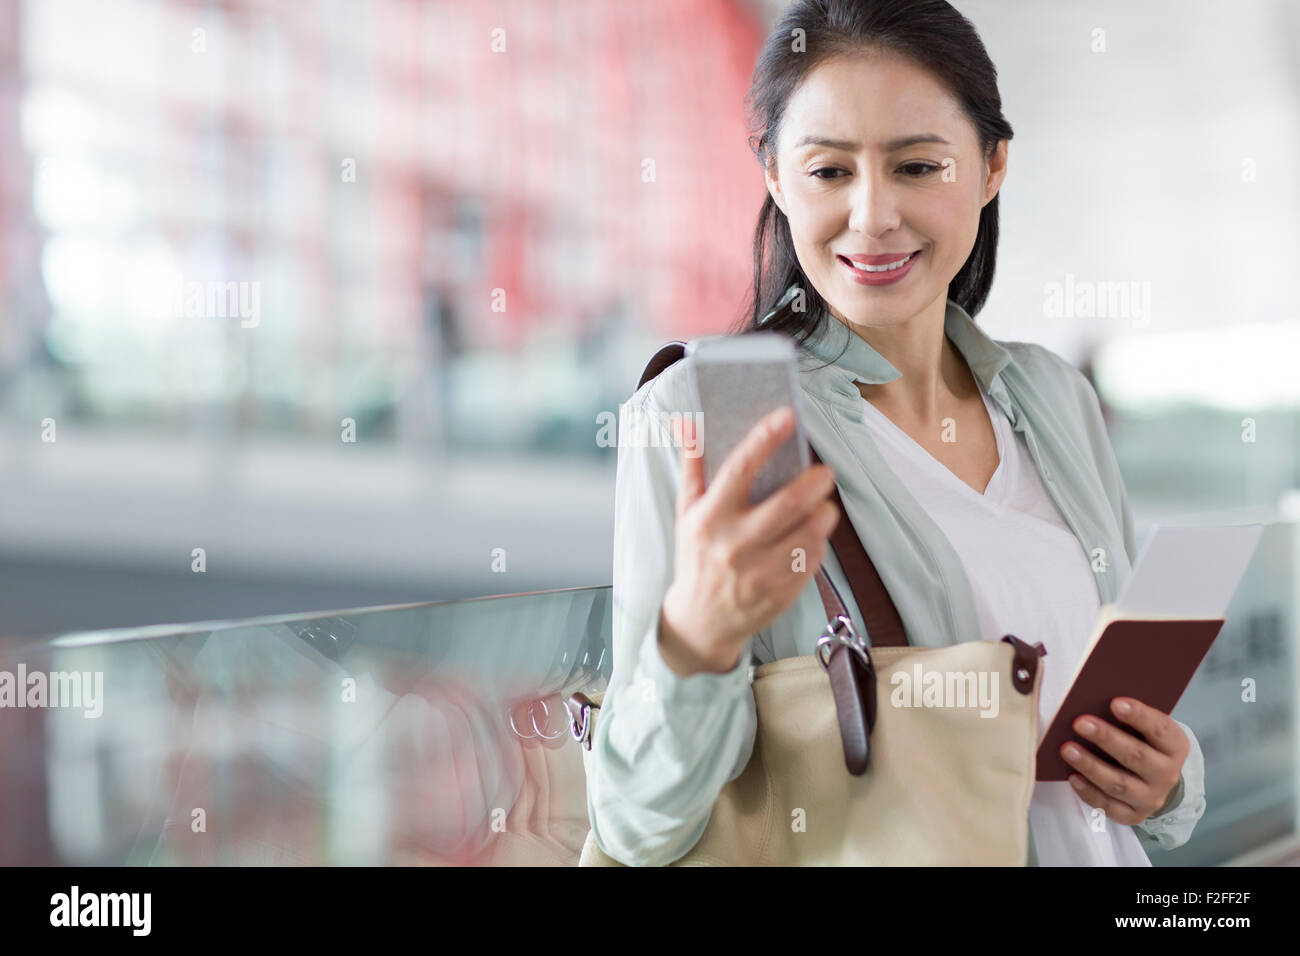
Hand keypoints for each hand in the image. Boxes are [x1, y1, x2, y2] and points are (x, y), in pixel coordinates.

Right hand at [658, 406, 838, 676]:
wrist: (701, 620)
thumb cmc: (696, 557)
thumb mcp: (686, 512)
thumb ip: (692, 466)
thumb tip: (688, 424)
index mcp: (709, 519)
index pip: (739, 470)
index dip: (764, 440)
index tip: (786, 417)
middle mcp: (734, 545)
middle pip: (787, 504)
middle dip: (814, 482)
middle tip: (825, 472)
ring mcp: (759, 572)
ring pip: (808, 533)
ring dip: (823, 512)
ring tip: (822, 503)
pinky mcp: (781, 593)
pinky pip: (812, 560)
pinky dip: (819, 542)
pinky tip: (812, 534)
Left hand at [1060, 696, 1188, 824]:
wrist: (1154, 779)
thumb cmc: (1142, 742)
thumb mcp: (1145, 727)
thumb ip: (1127, 715)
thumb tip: (1095, 700)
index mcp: (1175, 746)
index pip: (1160, 729)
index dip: (1139, 716)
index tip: (1115, 703)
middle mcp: (1167, 775)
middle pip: (1136, 756)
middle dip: (1106, 738)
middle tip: (1080, 723)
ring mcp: (1151, 798)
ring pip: (1120, 784)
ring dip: (1091, 766)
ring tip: (1067, 749)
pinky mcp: (1134, 815)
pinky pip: (1109, 807)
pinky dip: (1089, 793)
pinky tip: (1072, 777)